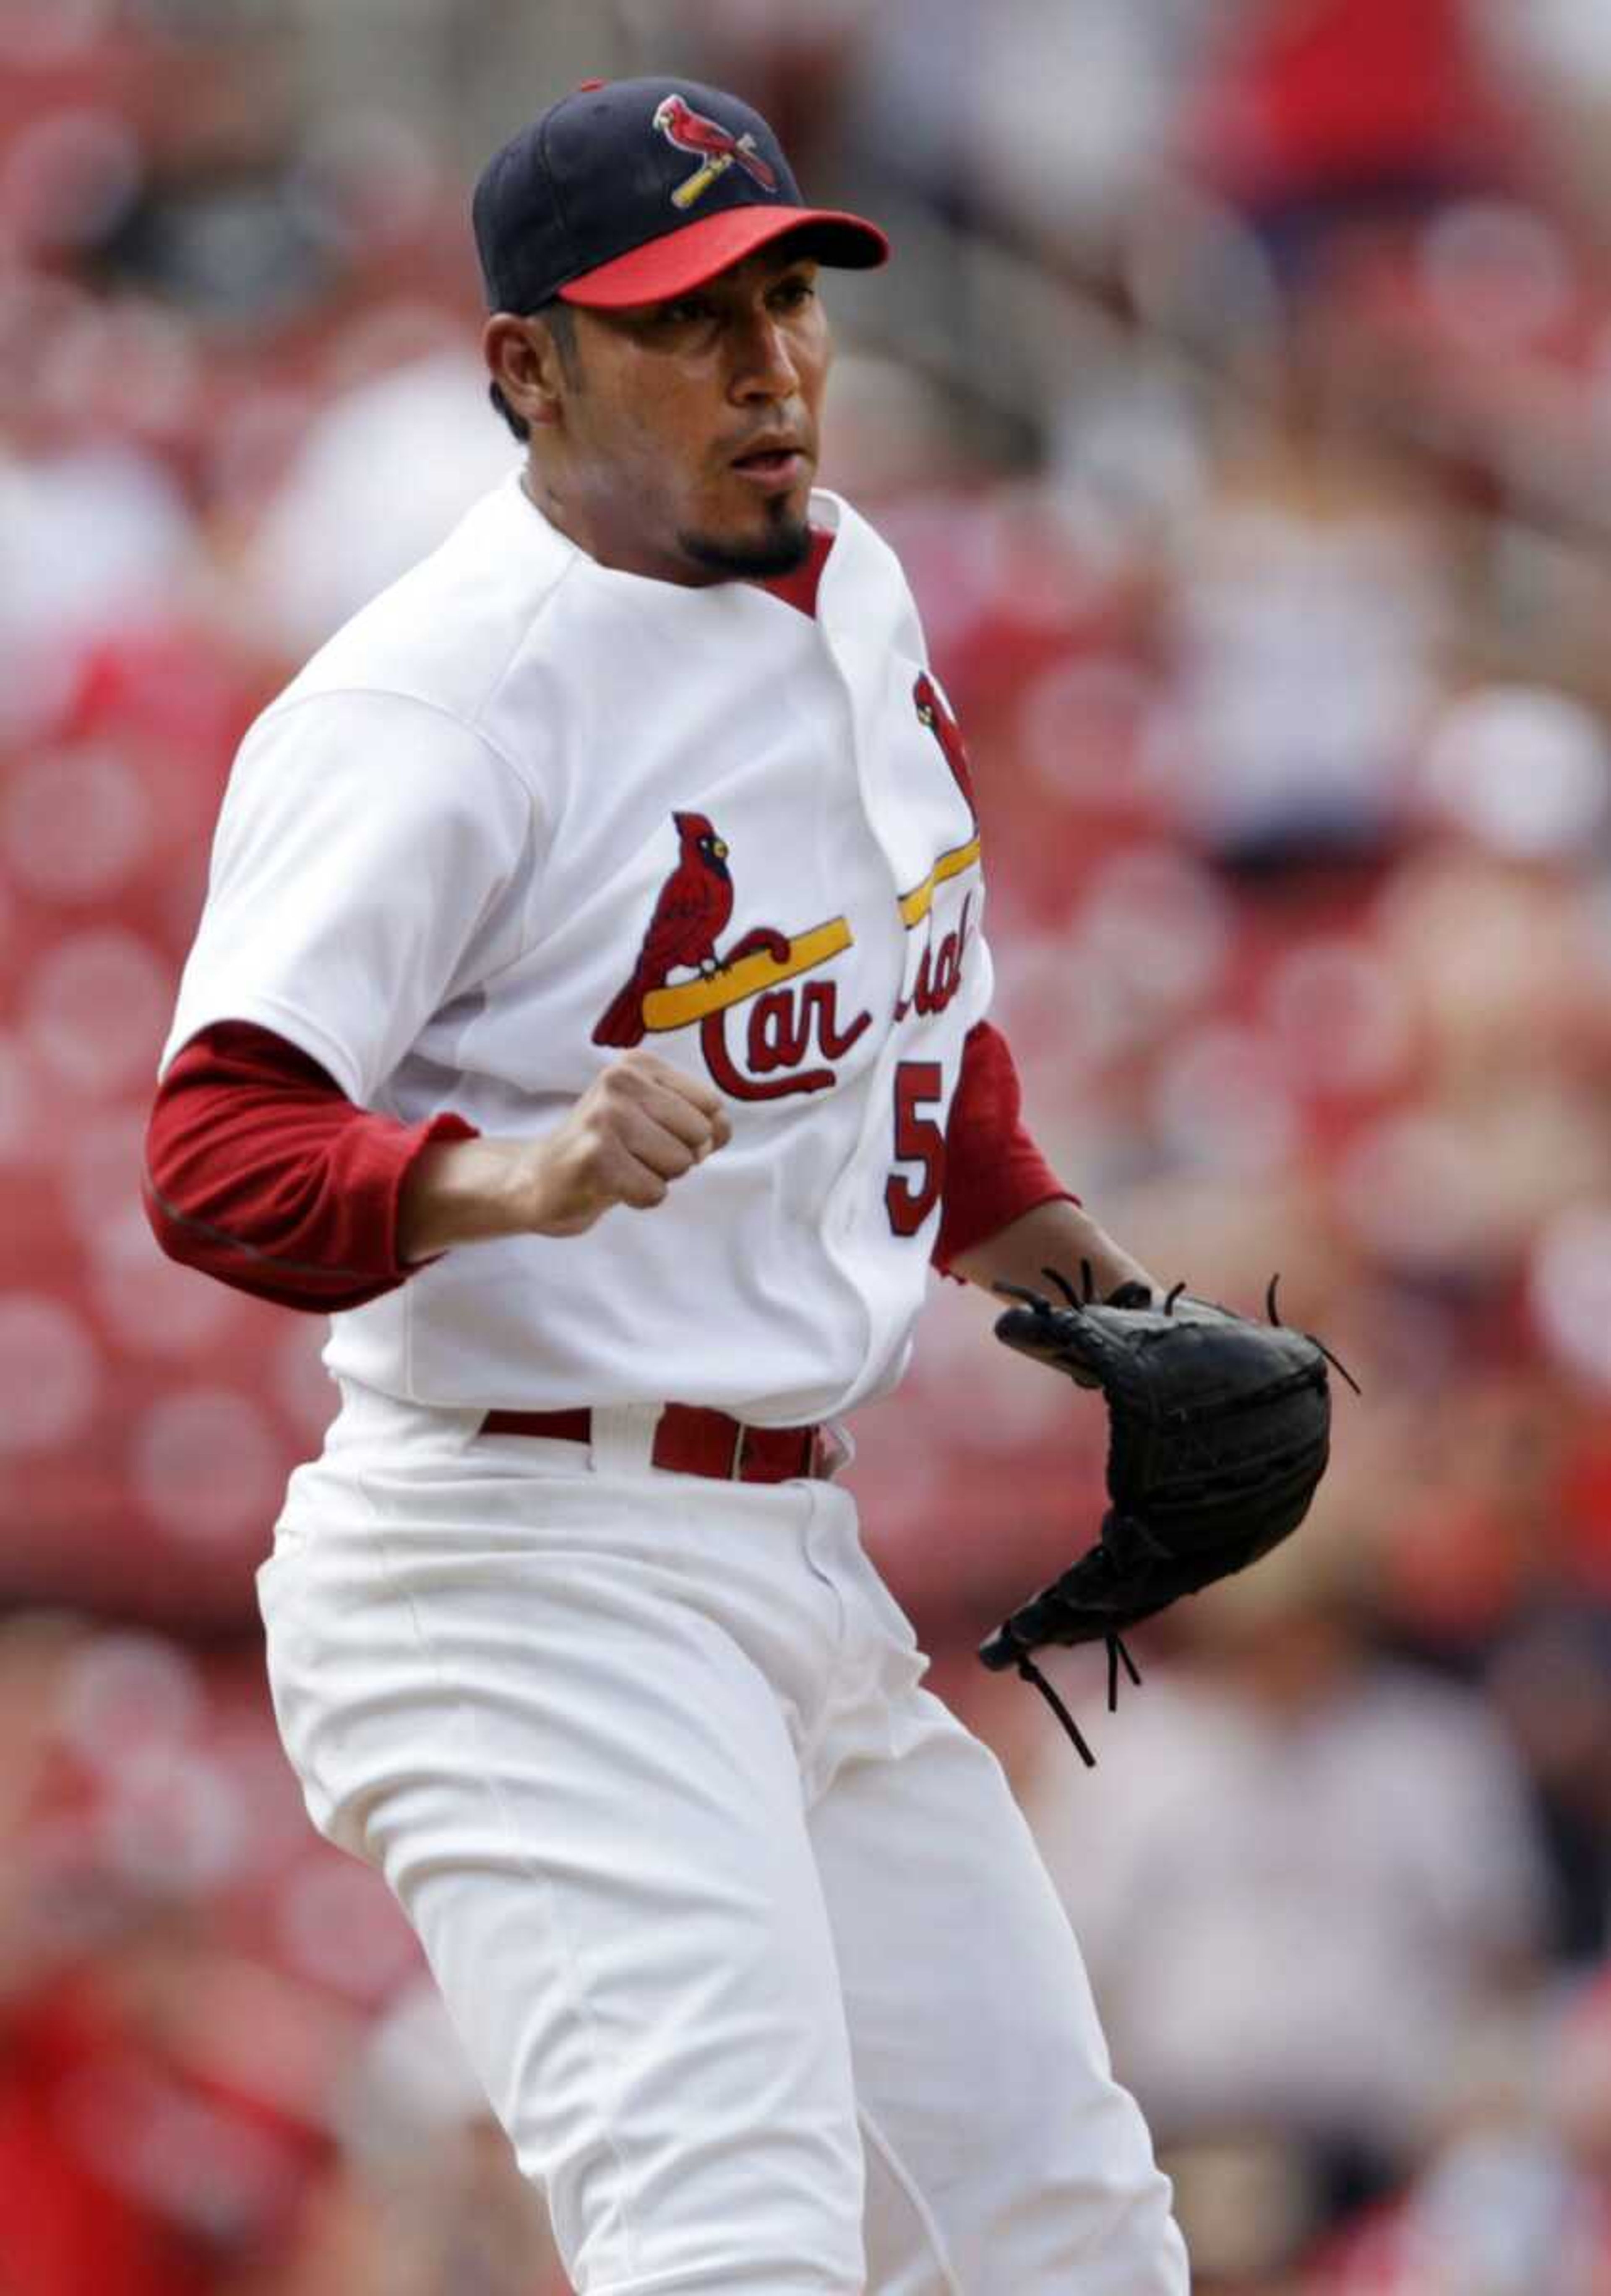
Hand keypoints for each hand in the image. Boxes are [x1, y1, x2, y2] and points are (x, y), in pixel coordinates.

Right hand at [517, 1051, 731, 1235]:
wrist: (542, 1179)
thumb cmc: (610, 1150)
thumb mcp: (658, 1121)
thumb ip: (703, 1121)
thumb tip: (722, 1129)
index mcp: (639, 1064)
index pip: (711, 1105)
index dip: (695, 1134)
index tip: (655, 1135)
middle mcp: (621, 1081)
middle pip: (698, 1135)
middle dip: (677, 1158)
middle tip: (635, 1156)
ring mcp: (606, 1116)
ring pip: (679, 1164)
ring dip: (657, 1178)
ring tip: (622, 1168)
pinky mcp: (596, 1156)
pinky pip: (654, 1191)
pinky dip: (640, 1198)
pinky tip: (611, 1185)